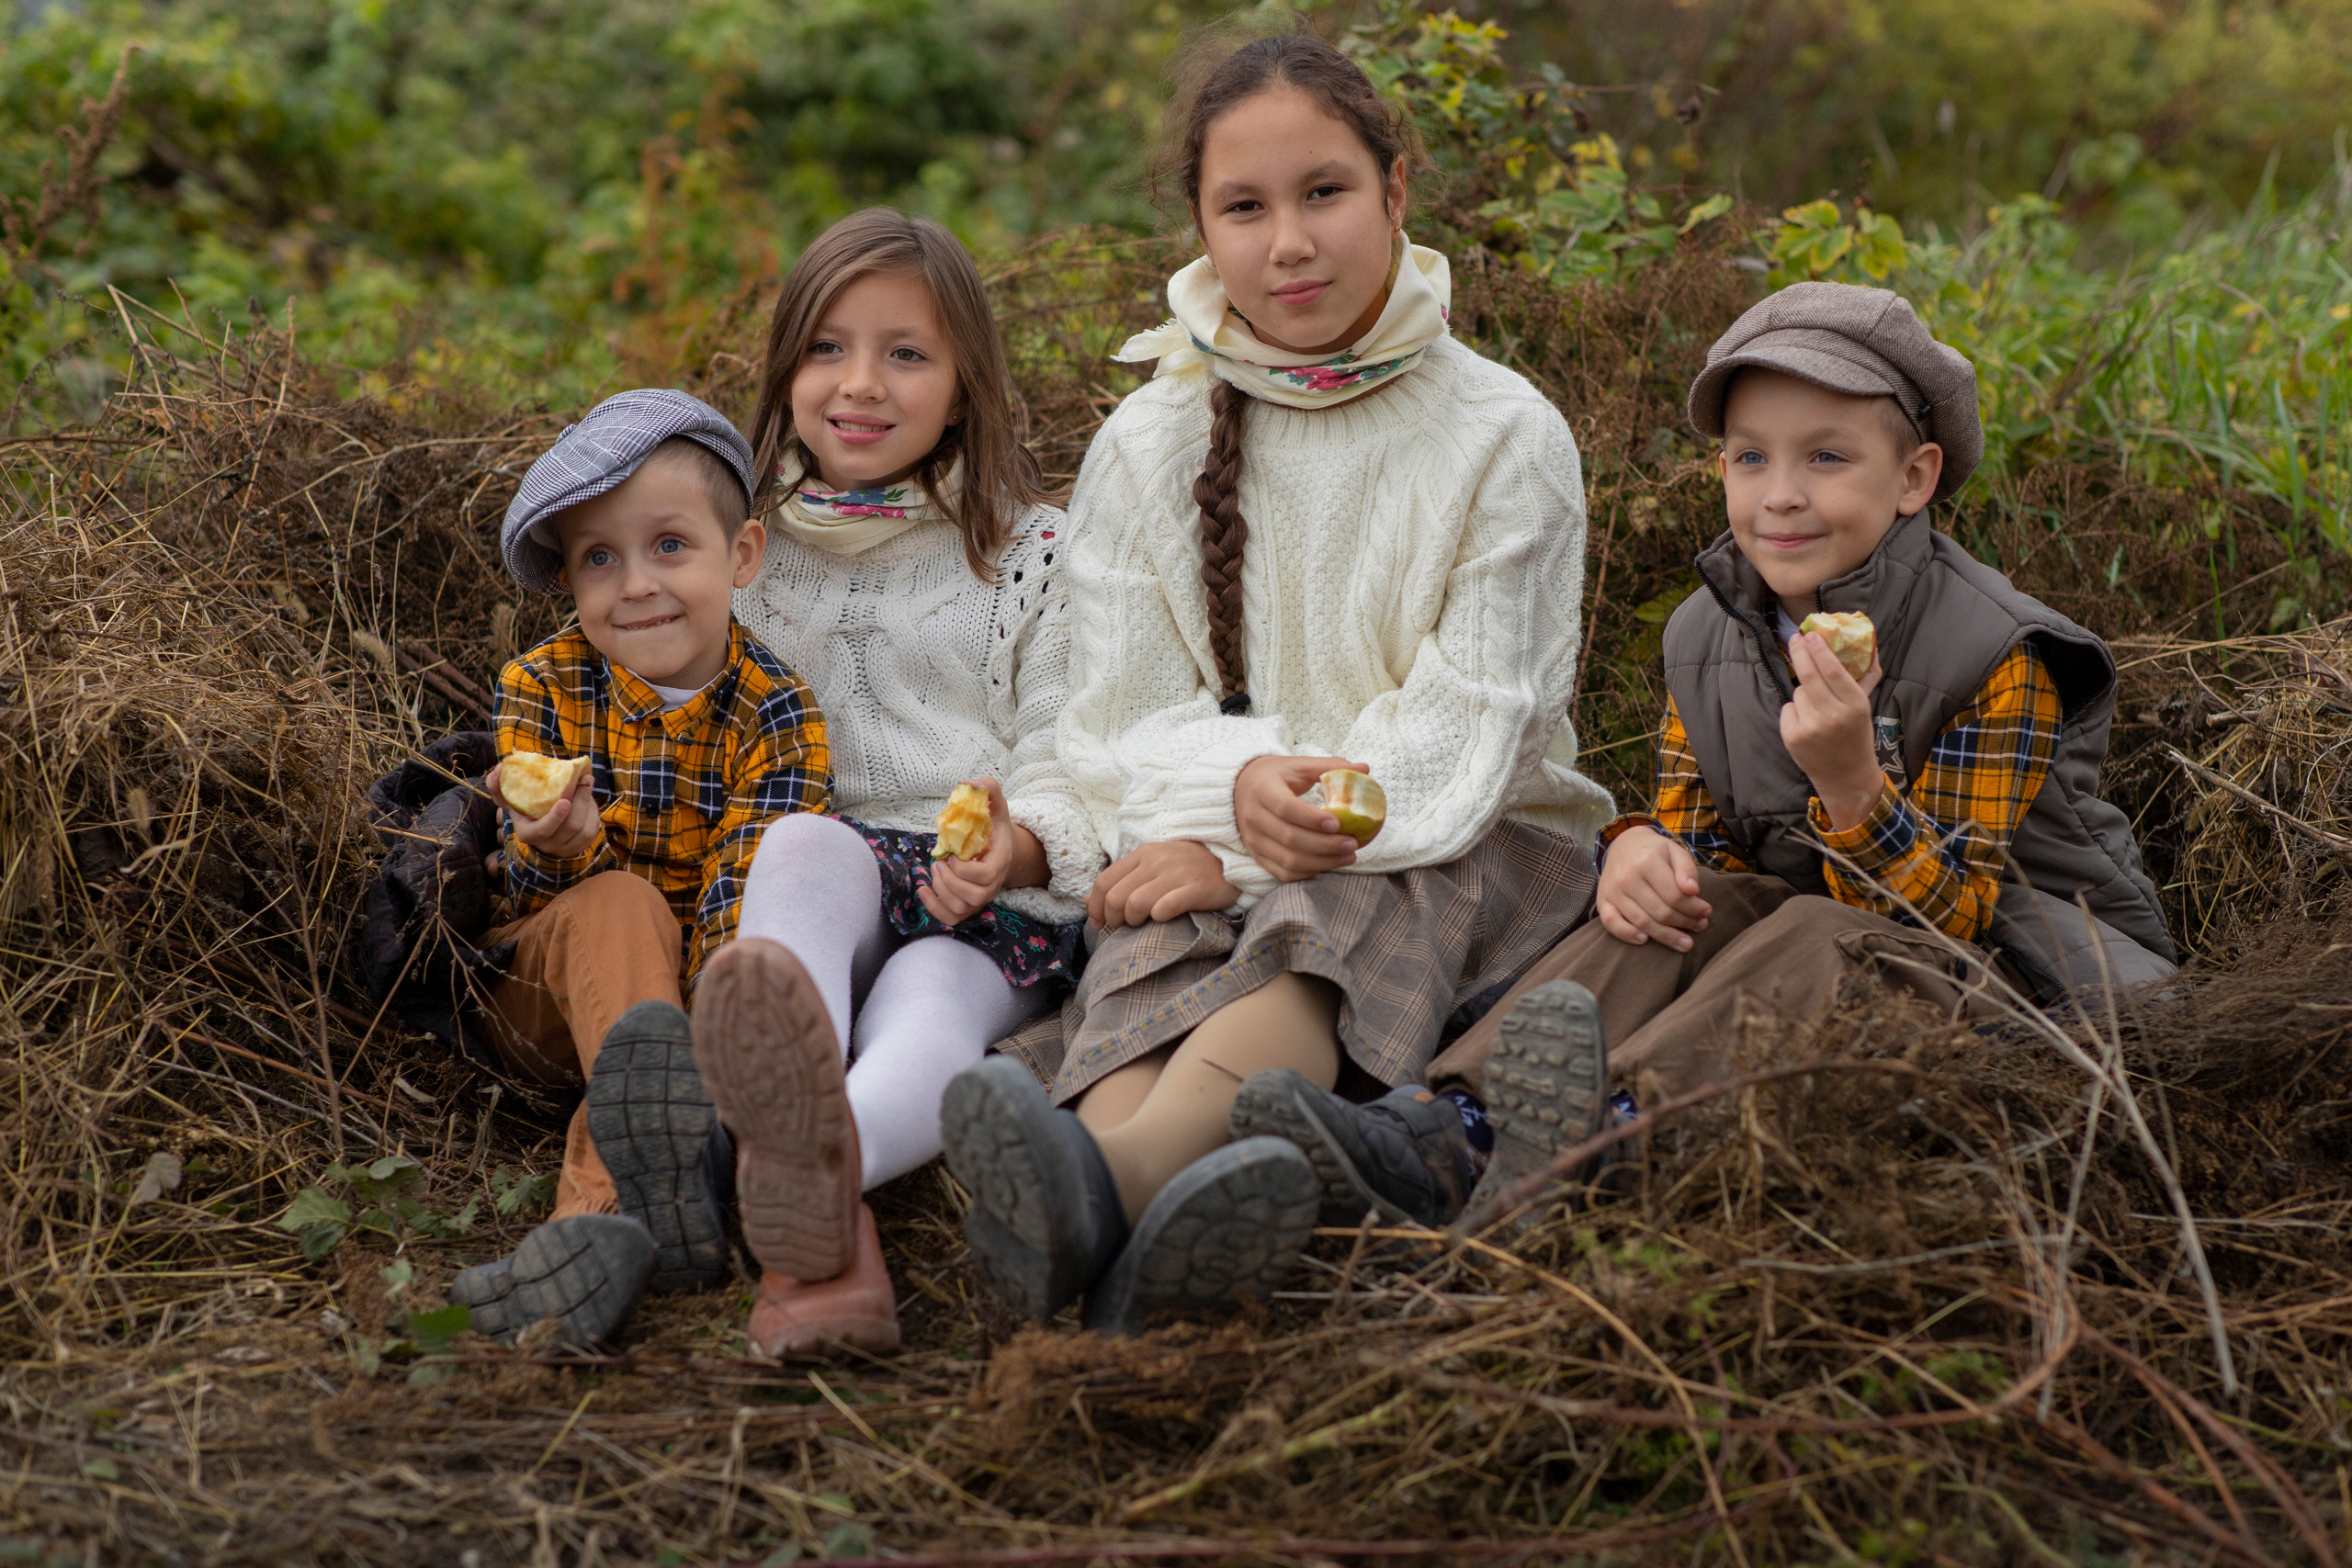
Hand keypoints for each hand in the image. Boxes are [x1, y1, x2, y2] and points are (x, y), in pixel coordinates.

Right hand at [488, 761, 602, 858]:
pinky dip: (593, 812)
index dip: (555, 817)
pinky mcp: (581, 846)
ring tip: (587, 784)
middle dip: (580, 800)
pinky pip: (593, 829)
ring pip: (584, 828)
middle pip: (571, 825)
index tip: (564, 801)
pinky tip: (588, 799)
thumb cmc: (524, 809)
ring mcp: (565, 848)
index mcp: (528, 834)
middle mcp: (547, 845)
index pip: (543, 830)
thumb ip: (499, 785)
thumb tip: (500, 767)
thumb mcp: (510, 800)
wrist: (541, 829)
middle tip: (585, 779)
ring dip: (589, 803)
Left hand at [919, 778, 1039, 927]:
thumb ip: (986, 789)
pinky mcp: (968, 904)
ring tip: (935, 870)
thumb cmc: (994, 825)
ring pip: (962, 909)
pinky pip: (952, 919)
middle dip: (950, 881)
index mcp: (999, 860)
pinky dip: (934, 909)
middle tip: (940, 863)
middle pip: (975, 897)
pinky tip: (923, 891)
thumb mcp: (995, 803)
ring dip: (942, 891)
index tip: (953, 855)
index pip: (987, 875)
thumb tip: (968, 784)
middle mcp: (993, 884)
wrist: (1001, 848)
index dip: (966, 869)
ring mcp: (981, 897)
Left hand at [1086, 840, 1238, 930]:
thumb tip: (1088, 900)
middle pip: (1115, 897)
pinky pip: (1166, 907)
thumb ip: (1121, 880)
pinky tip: (1164, 918)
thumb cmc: (1188, 868)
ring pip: (1135, 904)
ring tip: (1144, 924)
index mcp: (1142, 853)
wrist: (1231, 859)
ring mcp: (1176, 873)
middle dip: (1113, 919)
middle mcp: (1156, 860)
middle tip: (1124, 927)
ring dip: (1134, 921)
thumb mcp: (1151, 866)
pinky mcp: (1196, 888)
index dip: (1095, 908)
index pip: (1103, 882)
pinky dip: (1159, 917)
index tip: (1100, 923)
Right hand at [1234, 754, 1367, 882]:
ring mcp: (1253, 840)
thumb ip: (1330, 766)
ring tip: (1349, 856)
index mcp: (1262, 790)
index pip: (1285, 808)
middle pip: (1290, 838)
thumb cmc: (1276, 776)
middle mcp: (1253, 817)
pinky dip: (1308, 873)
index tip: (1338, 822)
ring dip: (1322, 862)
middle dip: (1325, 845)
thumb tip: (1365, 769)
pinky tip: (1329, 864)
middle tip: (1352, 843)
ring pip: (1288, 860)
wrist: (1240, 788)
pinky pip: (1283, 873)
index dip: (1311, 818)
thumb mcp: (1299, 765)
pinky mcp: (1257, 856)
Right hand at [1596, 825, 1711, 949]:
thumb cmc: (1654, 851)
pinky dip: (1627, 935)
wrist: (1623, 845)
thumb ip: (1687, 869)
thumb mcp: (1675, 851)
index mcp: (1647, 862)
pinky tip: (1645, 940)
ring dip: (1667, 936)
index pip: (1675, 896)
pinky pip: (1612, 923)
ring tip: (1686, 942)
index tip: (1707, 912)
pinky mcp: (1602, 901)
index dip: (1695, 908)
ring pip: (1642, 922)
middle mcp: (1627, 877)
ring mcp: (1613, 891)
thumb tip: (1693, 891)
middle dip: (1685, 923)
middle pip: (1661, 912)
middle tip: (1701, 926)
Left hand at [1781, 632, 1886, 830]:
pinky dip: (1795, 710)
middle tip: (1795, 638)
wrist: (1846, 775)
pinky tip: (1807, 722)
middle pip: (1808, 674)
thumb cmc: (1856, 734)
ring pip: (1798, 691)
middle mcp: (1833, 715)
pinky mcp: (1792, 737)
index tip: (1810, 634)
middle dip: (1799, 651)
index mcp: (1855, 705)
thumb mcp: (1865, 706)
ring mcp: (1810, 727)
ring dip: (1803, 692)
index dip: (1819, 649)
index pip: (1833, 669)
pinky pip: (1788, 708)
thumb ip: (1865, 676)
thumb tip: (1870, 644)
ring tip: (1817, 707)